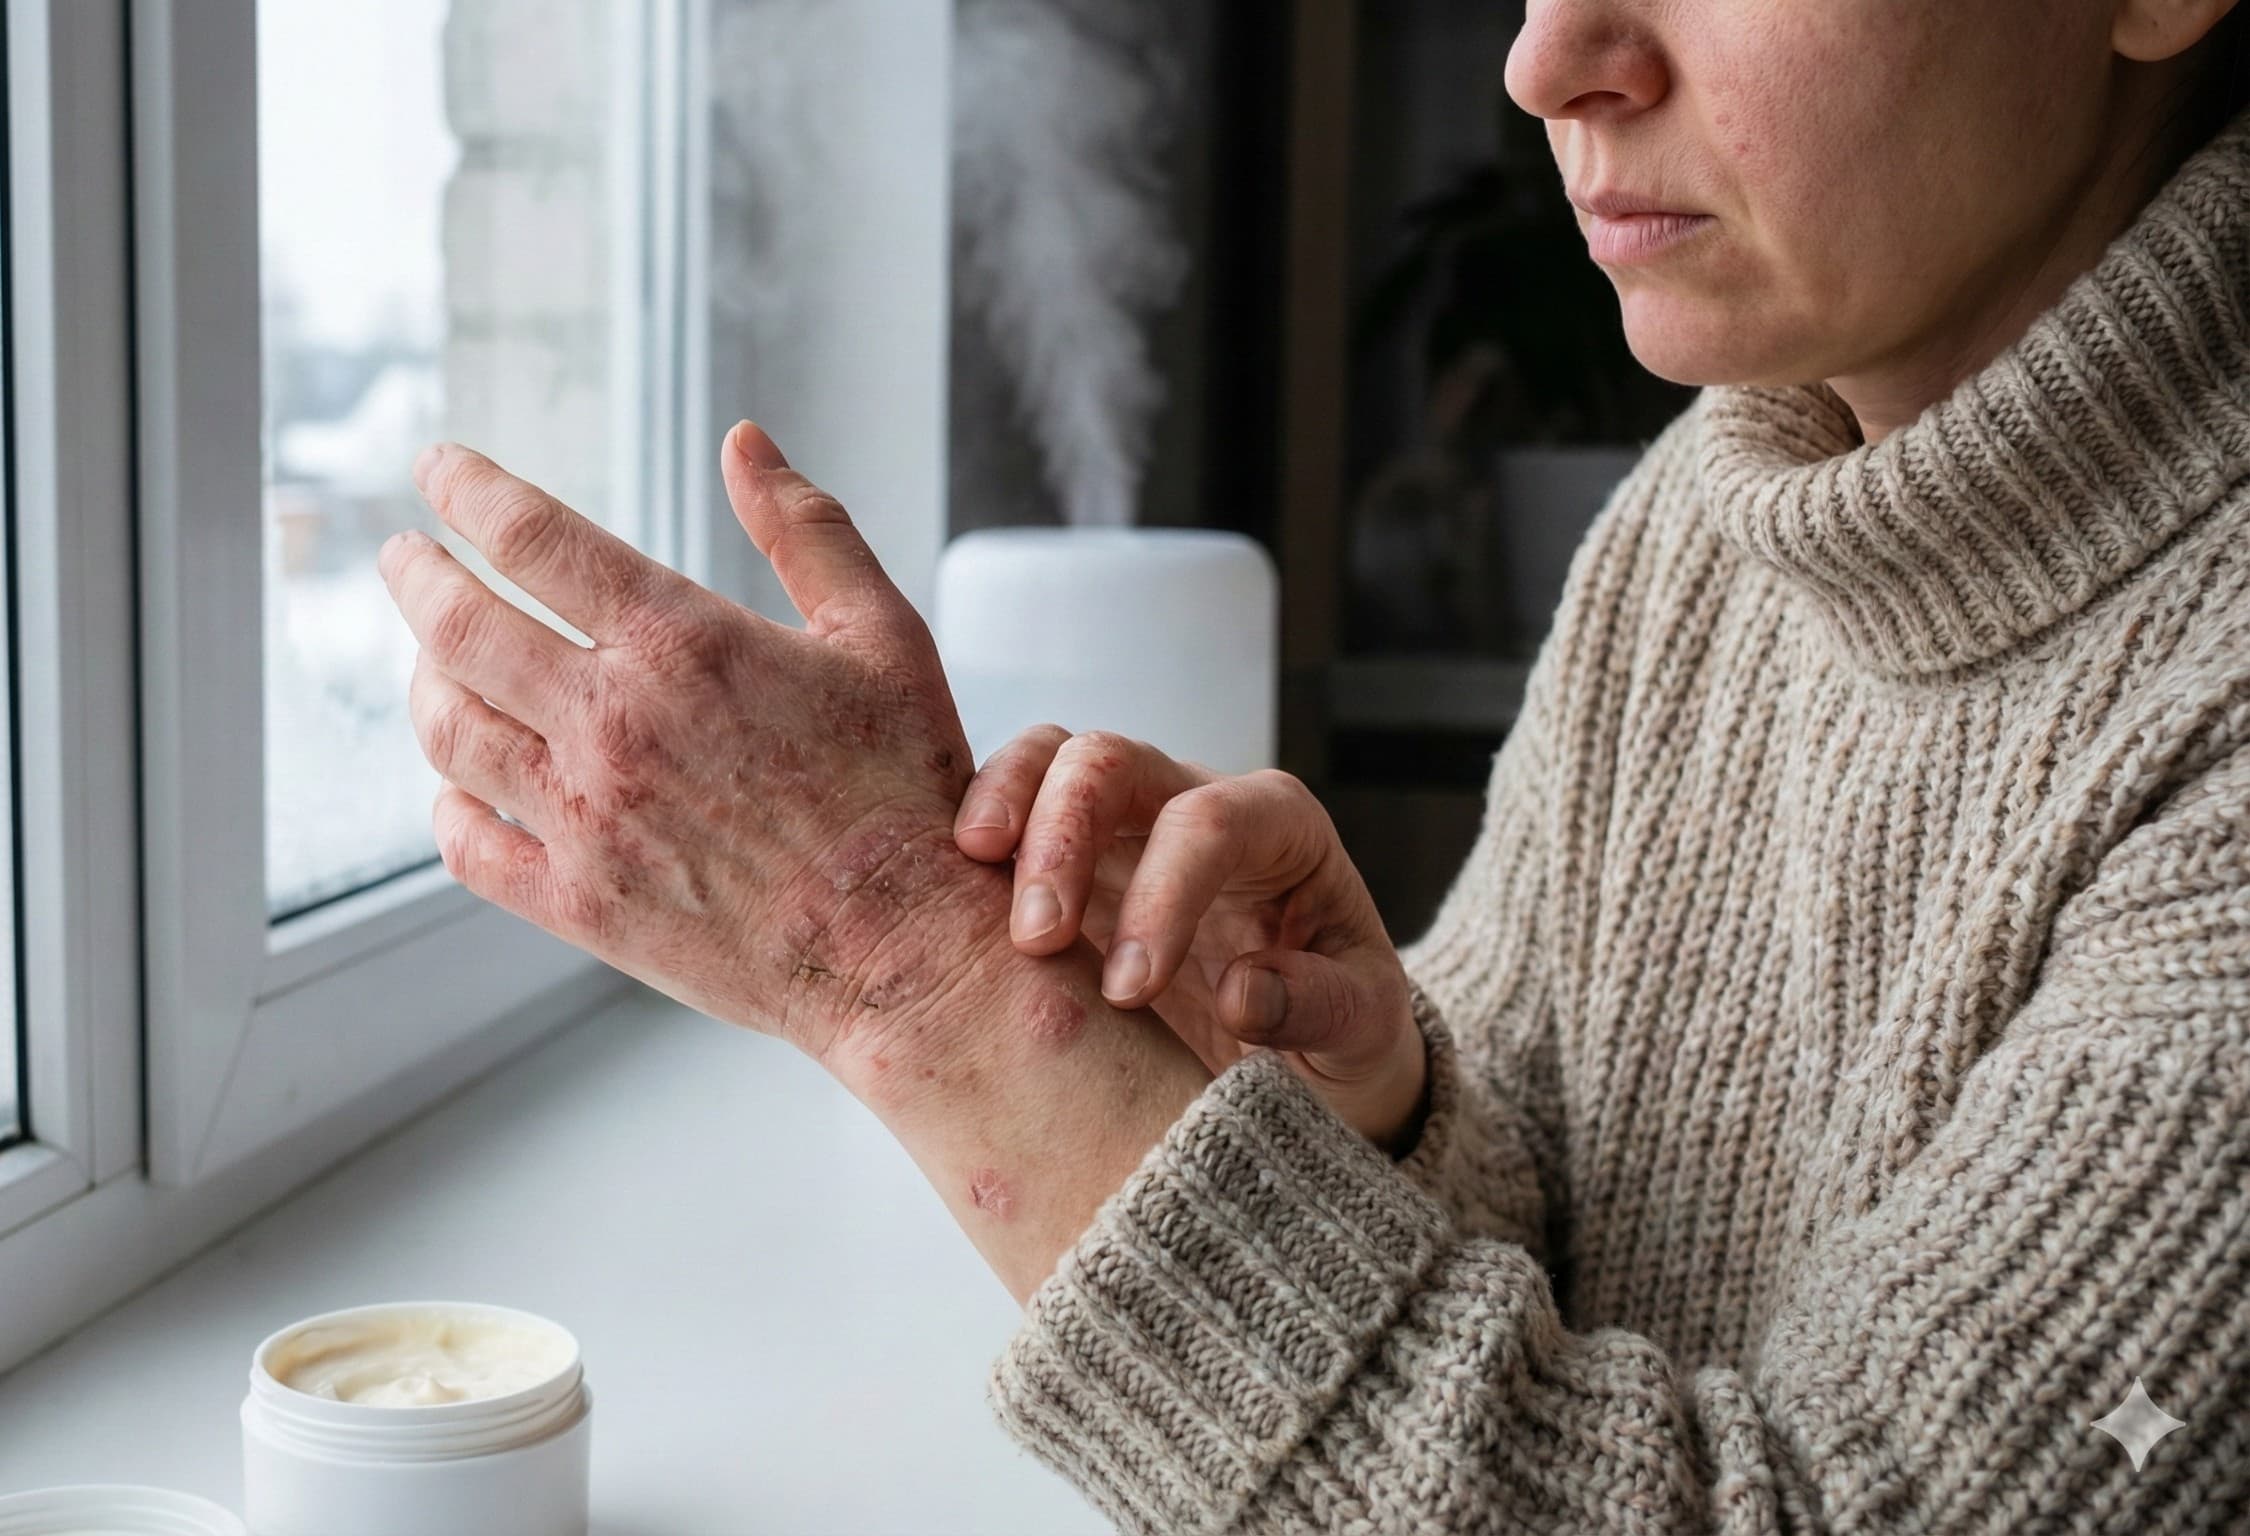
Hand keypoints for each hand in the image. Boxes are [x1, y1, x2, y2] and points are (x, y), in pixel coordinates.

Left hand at [380, 422, 1006, 1068]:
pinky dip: (447, 801)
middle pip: (458, 624)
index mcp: (684, 644)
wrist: (906, 949)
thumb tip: (743, 439)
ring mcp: (587, 821)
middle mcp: (615, 725)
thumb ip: (806, 529)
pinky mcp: (578, 906)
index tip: (439, 469)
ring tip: (435, 659)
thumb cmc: (907, 790)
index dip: (468, 489)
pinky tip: (462, 783)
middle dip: (414, 573)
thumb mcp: (883, 635)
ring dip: (425, 678)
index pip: (532, 537)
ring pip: (448, 730)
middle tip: (403, 555)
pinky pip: (464, 843)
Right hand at [952, 729, 1428, 1149]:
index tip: (1130, 989)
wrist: (1297, 1050)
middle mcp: (1190, 800)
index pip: (1208, 823)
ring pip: (1046, 759)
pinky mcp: (1060, 857)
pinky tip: (939, 891)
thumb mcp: (1363, 1030)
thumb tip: (1245, 992)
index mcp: (1277, 827)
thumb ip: (1320, 1007)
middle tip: (1036, 939)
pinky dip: (968, 834)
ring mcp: (1118, 823)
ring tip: (970, 874)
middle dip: (1065, 833)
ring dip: (1003, 809)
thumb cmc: (1337, 1026)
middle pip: (1113, 761)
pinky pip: (1003, 812)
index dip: (1163, 894)